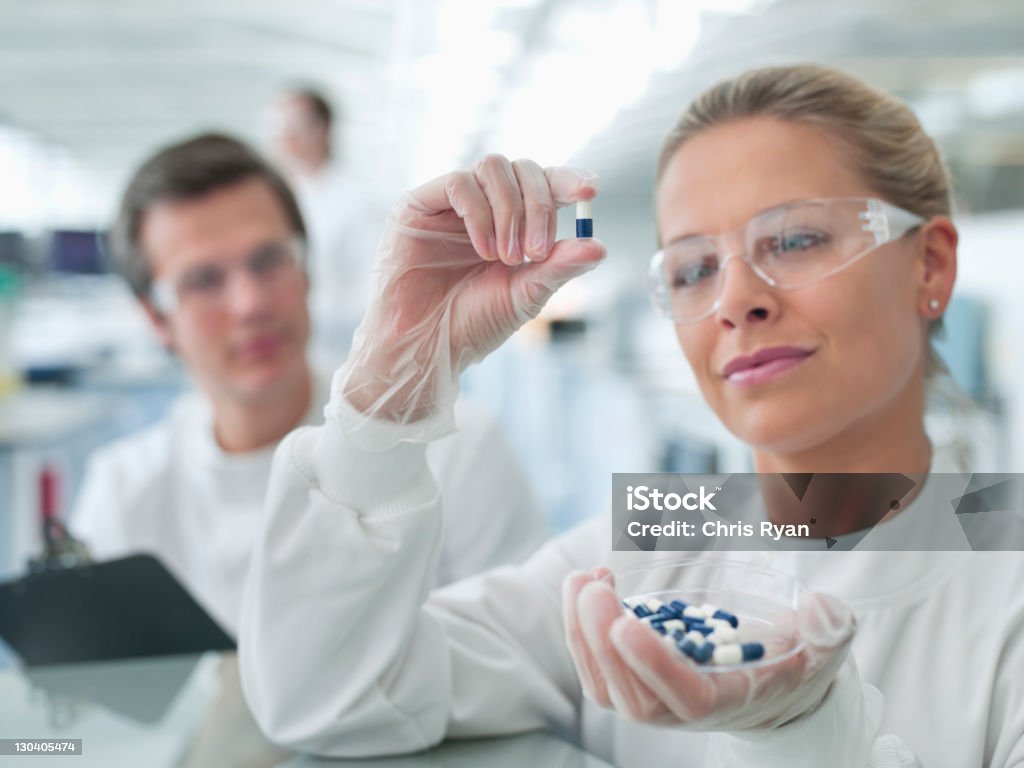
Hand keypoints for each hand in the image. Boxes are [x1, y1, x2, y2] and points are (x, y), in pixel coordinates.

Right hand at [334, 155, 604, 448]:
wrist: (425, 347)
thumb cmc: (473, 324)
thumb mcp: (526, 295)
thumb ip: (559, 267)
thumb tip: (600, 246)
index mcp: (512, 222)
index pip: (544, 183)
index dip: (567, 180)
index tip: (589, 192)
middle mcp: (483, 206)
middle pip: (522, 169)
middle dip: (538, 205)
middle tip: (537, 251)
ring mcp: (450, 204)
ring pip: (492, 167)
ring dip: (509, 210)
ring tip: (506, 258)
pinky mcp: (418, 206)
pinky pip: (458, 183)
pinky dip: (480, 213)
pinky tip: (484, 251)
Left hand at [561, 568, 854, 729]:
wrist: (774, 678)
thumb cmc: (799, 658)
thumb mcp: (826, 642)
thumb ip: (829, 628)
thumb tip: (820, 610)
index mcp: (731, 701)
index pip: (686, 697)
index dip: (654, 665)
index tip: (627, 622)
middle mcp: (684, 710)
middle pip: (632, 696)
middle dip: (604, 642)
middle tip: (593, 588)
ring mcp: (654, 698)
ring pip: (605, 684)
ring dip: (583, 632)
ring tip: (581, 579)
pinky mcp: (634, 677)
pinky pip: (597, 664)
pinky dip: (582, 625)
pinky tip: (589, 579)